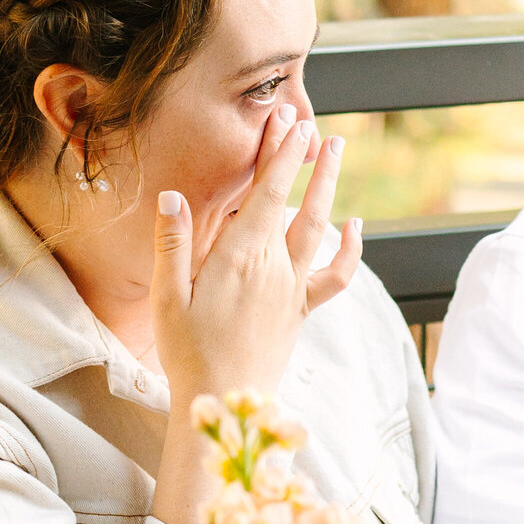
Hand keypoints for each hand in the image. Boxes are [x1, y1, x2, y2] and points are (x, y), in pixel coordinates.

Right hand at [148, 101, 360, 504]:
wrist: (225, 403)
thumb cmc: (188, 352)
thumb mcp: (168, 298)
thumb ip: (173, 245)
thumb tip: (172, 196)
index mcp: (241, 258)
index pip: (266, 193)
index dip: (280, 154)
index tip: (288, 121)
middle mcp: (274, 267)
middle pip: (294, 200)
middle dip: (303, 157)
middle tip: (309, 120)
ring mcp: (292, 288)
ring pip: (317, 227)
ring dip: (328, 186)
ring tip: (335, 150)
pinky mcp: (300, 309)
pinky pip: (334, 275)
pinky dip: (349, 249)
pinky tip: (355, 226)